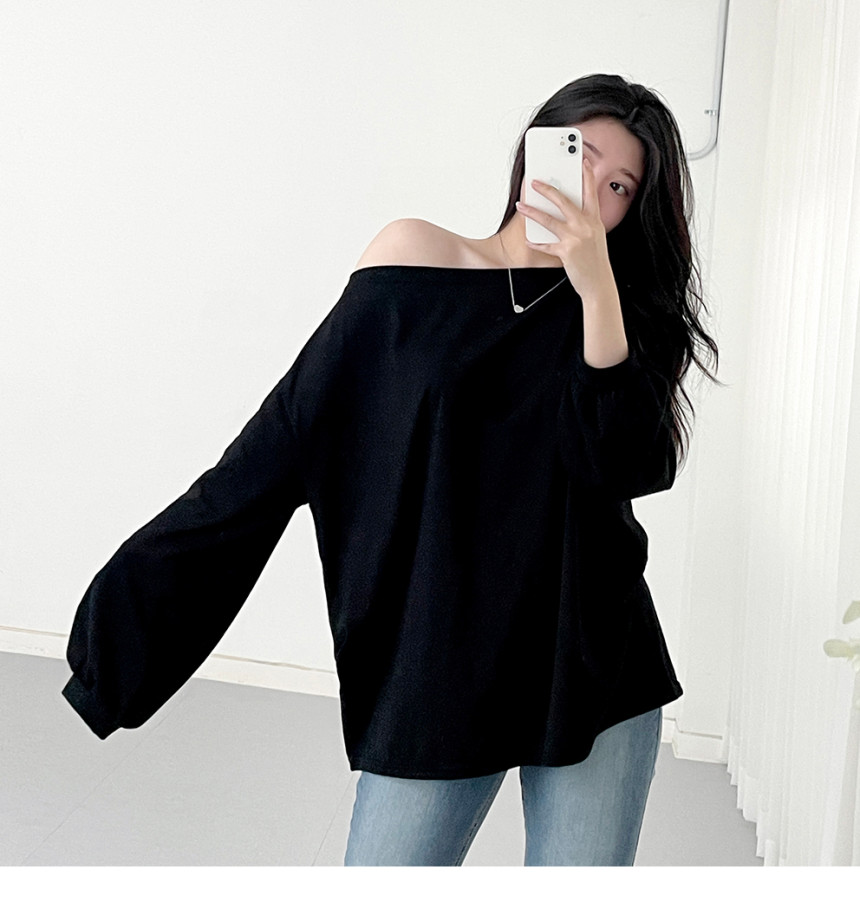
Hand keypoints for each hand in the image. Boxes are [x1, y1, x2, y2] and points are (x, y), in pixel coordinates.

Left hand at [515, 159, 614, 297]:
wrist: (599, 283)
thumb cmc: (595, 260)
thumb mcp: (595, 236)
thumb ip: (584, 222)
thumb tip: (566, 212)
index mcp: (595, 220)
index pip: (591, 192)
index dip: (587, 175)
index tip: (583, 161)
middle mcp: (586, 226)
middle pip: (564, 201)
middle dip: (547, 189)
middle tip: (534, 182)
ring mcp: (576, 238)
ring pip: (549, 220)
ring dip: (532, 212)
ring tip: (521, 206)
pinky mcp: (566, 252)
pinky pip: (546, 244)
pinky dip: (536, 242)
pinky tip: (528, 239)